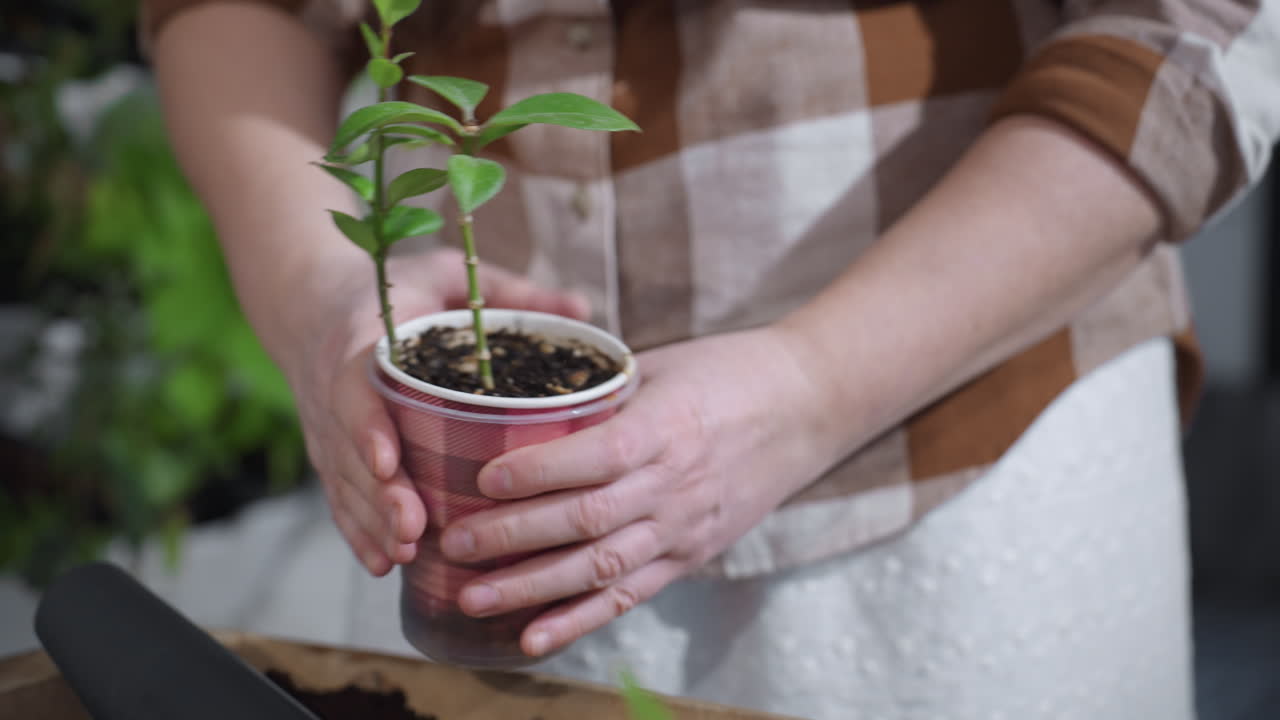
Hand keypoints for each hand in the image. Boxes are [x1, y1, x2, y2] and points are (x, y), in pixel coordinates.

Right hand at [284, 247, 589, 575]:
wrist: (312, 303)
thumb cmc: (394, 290)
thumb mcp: (448, 275)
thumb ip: (509, 292)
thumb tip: (583, 310)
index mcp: (361, 342)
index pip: (355, 389)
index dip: (368, 428)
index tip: (391, 462)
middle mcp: (335, 392)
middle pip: (350, 451)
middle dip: (379, 495)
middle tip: (413, 529)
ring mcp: (327, 428)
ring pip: (343, 482)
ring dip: (371, 521)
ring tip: (405, 553)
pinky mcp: (328, 453)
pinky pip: (337, 496)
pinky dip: (357, 532)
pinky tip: (383, 564)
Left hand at [436, 326, 837, 656]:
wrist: (808, 406)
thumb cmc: (730, 372)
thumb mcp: (663, 364)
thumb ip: (601, 390)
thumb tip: (526, 397)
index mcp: (666, 428)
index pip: (595, 458)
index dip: (537, 472)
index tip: (482, 478)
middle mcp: (674, 486)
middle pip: (586, 521)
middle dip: (514, 537)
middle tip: (455, 544)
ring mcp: (683, 527)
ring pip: (601, 568)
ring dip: (533, 588)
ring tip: (474, 598)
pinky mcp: (690, 555)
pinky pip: (630, 596)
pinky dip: (579, 621)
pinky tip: (532, 637)